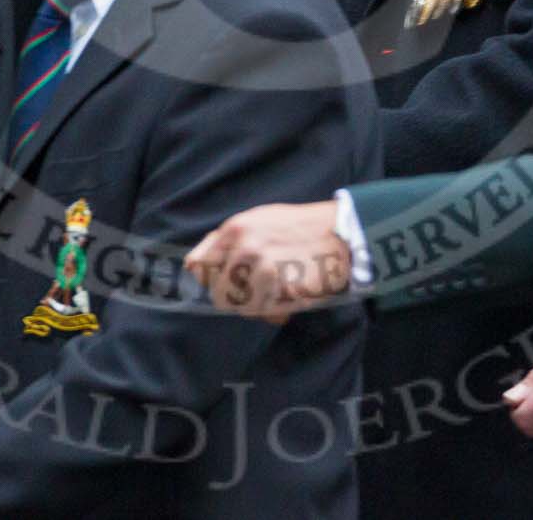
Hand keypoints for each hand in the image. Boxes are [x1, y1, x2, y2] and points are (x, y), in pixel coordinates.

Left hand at [184, 201, 348, 322]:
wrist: (342, 234)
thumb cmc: (299, 228)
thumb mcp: (258, 221)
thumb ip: (224, 241)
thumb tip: (190, 266)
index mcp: (235, 229)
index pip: (200, 266)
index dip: (212, 279)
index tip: (229, 281)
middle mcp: (245, 247)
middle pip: (219, 293)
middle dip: (236, 299)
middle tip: (258, 293)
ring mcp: (264, 267)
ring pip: (243, 307)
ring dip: (259, 307)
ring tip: (278, 294)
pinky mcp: (284, 287)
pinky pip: (267, 312)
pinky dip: (277, 312)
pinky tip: (290, 297)